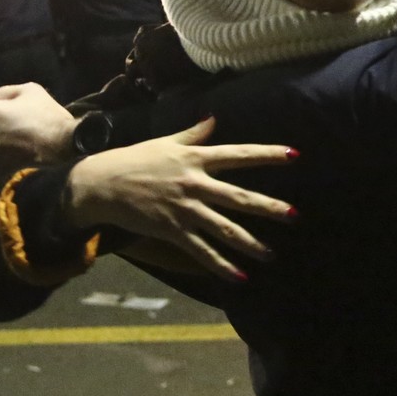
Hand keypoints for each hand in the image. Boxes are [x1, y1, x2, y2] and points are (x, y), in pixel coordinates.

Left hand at [0, 84, 76, 181]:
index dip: (0, 110)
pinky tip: (19, 160)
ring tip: (21, 146)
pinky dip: (5, 165)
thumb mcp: (30, 89)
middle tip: (18, 129)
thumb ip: (6, 92)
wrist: (63, 144)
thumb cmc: (46, 114)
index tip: (15, 113)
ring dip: (0, 147)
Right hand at [66, 117, 296, 282]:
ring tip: (272, 254)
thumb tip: (212, 119)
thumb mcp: (165, 142)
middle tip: (294, 215)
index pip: (239, 155)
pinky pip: (201, 250)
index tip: (294, 155)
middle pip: (239, 196)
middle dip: (268, 207)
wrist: (102, 183)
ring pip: (224, 228)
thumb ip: (193, 134)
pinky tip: (239, 276)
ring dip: (249, 242)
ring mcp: (185, 209)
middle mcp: (195, 183)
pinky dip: (221, 265)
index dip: (267, 155)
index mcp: (196, 158)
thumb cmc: (134, 160)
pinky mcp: (172, 230)